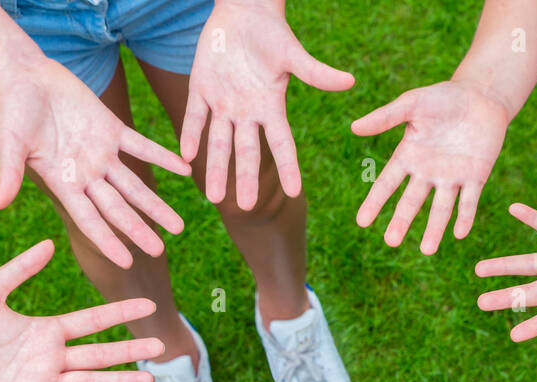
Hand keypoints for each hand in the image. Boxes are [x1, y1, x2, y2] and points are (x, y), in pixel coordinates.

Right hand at [0, 58, 190, 267]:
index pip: (89, 219)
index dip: (107, 240)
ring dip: (156, 204)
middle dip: (138, 229)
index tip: (127, 262)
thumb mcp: (9, 143)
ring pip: (134, 185)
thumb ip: (8, 174)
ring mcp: (102, 154)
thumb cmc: (13, 112)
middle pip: (118, 208)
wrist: (27, 78)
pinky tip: (185, 172)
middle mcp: (86, 175)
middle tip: (160, 250)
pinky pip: (142, 147)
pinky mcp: (112, 130)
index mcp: (63, 183)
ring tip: (179, 226)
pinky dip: (163, 157)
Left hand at [0, 240, 162, 381]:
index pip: (93, 322)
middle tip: (162, 347)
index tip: (148, 305)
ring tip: (150, 378)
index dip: (120, 313)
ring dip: (120, 380)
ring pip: (90, 381)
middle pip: (101, 354)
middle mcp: (51, 358)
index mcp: (46, 330)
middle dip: (131, 351)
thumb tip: (49, 243)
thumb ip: (20, 270)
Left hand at [182, 0, 353, 207]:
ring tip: (213, 198)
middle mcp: (247, 112)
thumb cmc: (273, 32)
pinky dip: (190, 134)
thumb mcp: (293, 54)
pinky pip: (195, 116)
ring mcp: (223, 103)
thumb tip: (350, 81)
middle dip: (245, 179)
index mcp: (271, 107)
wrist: (243, 12)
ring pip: (218, 142)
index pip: (282, 144)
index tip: (295, 192)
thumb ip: (316, 73)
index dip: (288, 168)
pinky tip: (185, 155)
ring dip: (215, 168)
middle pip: (247, 152)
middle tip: (245, 207)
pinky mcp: (201, 89)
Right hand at [352, 80, 508, 253]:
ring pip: (441, 208)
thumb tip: (354, 128)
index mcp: (409, 156)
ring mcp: (452, 177)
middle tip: (391, 242)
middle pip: (411, 202)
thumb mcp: (413, 103)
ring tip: (427, 250)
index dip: (374, 202)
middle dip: (401, 221)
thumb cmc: (443, 98)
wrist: (481, 96)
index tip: (362, 222)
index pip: (387, 184)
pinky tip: (459, 234)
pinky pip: (469, 201)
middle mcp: (427, 172)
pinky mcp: (476, 177)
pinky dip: (465, 217)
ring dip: (434, 229)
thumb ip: (386, 117)